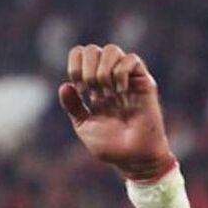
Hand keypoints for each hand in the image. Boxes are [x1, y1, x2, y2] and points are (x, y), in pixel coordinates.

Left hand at [58, 44, 175, 180]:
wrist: (133, 158)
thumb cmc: (110, 146)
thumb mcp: (84, 126)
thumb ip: (73, 106)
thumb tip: (64, 85)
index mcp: (94, 87)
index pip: (82, 55)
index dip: (75, 63)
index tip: (78, 86)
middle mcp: (110, 79)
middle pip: (94, 49)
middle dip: (88, 68)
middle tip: (91, 90)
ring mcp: (127, 79)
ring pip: (112, 50)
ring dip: (103, 70)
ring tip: (107, 92)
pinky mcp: (144, 82)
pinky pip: (131, 59)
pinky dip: (120, 72)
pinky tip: (120, 91)